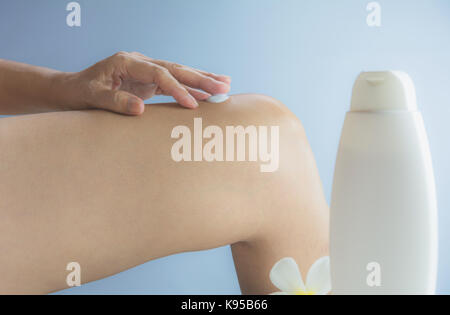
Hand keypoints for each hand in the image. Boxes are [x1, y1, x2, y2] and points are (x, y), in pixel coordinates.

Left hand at [71, 52, 230, 114]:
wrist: (74, 90)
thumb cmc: (81, 92)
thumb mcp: (94, 97)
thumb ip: (116, 101)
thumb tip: (141, 108)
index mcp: (127, 61)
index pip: (160, 73)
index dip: (177, 88)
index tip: (192, 105)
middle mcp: (140, 62)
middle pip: (176, 69)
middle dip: (200, 78)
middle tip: (223, 86)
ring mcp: (146, 71)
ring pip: (179, 73)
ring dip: (201, 80)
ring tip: (224, 85)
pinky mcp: (149, 81)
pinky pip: (174, 83)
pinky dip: (191, 88)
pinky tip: (206, 94)